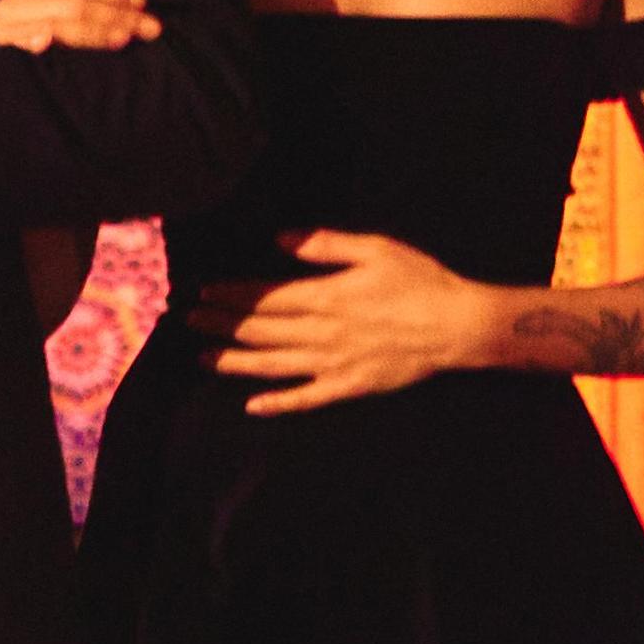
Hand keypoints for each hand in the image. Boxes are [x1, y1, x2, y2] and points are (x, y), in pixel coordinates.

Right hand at [0, 0, 159, 54]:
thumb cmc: (30, 12)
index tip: (141, 0)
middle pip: (74, 4)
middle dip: (116, 16)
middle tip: (148, 26)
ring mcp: (5, 24)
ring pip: (59, 26)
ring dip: (96, 33)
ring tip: (126, 37)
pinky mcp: (0, 49)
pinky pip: (23, 46)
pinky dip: (37, 42)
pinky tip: (49, 44)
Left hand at [192, 229, 495, 413]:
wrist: (457, 327)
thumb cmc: (419, 281)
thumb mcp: (375, 248)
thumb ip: (324, 244)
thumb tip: (280, 238)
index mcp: (326, 296)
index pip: (265, 297)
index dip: (230, 295)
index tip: (201, 292)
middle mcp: (322, 333)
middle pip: (260, 330)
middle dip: (220, 324)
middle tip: (186, 321)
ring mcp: (333, 364)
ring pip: (273, 365)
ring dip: (234, 362)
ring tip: (201, 357)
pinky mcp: (349, 387)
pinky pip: (307, 399)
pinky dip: (278, 402)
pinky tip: (252, 404)